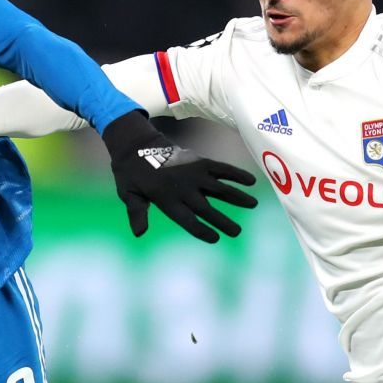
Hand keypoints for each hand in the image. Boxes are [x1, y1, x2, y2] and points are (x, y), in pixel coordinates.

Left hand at [100, 111, 258, 242]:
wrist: (135, 143)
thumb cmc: (130, 173)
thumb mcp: (128, 194)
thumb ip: (137, 213)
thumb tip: (139, 233)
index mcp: (166, 199)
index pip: (187, 220)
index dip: (201, 230)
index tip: (215, 238)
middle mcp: (183, 188)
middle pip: (206, 208)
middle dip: (223, 220)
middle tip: (238, 232)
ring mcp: (192, 173)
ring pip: (218, 187)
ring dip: (237, 196)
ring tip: (254, 204)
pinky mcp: (198, 161)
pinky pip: (220, 168)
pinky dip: (235, 173)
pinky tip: (250, 180)